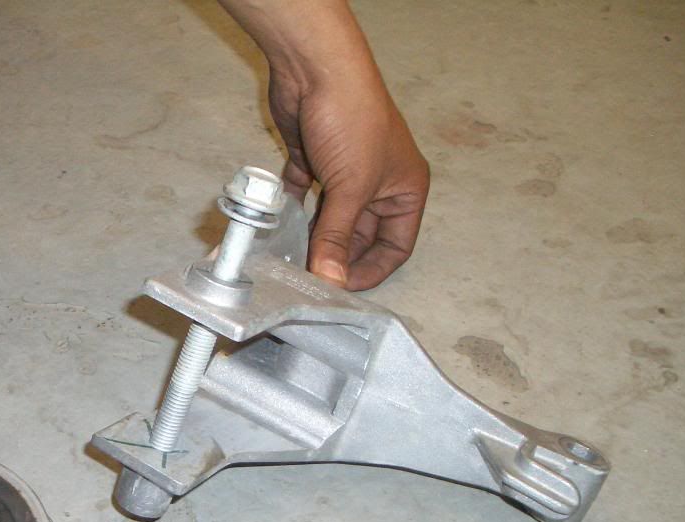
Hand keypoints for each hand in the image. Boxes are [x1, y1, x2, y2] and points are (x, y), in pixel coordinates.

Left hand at [219, 0, 428, 289]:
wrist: (316, 70)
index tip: (342, 288)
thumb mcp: (350, 189)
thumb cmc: (353, 121)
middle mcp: (378, 184)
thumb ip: (336, 238)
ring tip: (293, 263)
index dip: (372, 271)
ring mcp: (345, 173)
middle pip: (359, 237)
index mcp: (404, 190)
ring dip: (315, 239)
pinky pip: (305, 198)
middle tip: (312, 280)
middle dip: (338, 257)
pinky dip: (294, 214)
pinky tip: (279, 231)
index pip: (395, 246)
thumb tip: (330, 280)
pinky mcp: (314, 161)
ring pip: (331, 219)